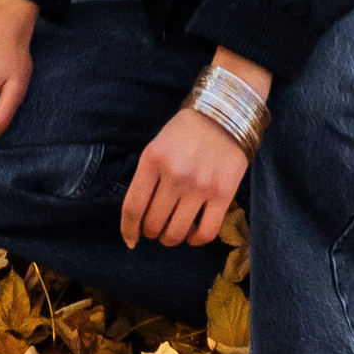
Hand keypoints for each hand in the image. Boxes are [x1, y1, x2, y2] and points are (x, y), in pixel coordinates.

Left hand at [121, 106, 251, 249]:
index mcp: (153, 159)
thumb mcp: (157, 145)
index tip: (130, 240)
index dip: (128, 229)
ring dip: (170, 239)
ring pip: (177, 233)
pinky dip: (195, 240)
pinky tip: (192, 234)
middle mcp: (175, 174)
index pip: (133, 207)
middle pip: (154, 223)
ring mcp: (200, 185)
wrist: (225, 113)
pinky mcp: (223, 194)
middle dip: (151, 232)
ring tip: (172, 232)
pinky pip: (206, 233)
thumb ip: (148, 176)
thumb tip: (139, 216)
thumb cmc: (185, 131)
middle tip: (155, 228)